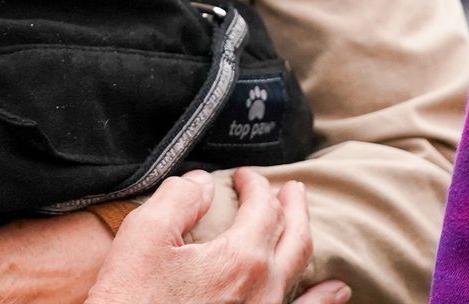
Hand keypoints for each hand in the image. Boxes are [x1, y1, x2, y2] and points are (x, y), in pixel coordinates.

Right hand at [87, 170, 348, 303]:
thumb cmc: (132, 301)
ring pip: (300, 272)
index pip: (262, 206)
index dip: (254, 184)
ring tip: (304, 225)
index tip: (242, 177)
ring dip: (303, 241)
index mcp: (241, 258)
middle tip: (291, 190)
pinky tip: (336, 291)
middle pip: (294, 236)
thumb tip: (201, 182)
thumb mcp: (144, 237)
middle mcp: (265, 290)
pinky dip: (322, 299)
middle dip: (293, 207)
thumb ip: (178, 199)